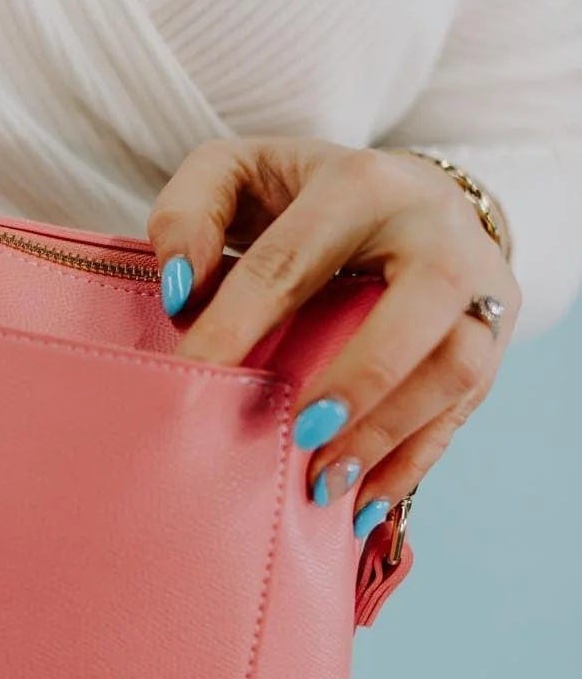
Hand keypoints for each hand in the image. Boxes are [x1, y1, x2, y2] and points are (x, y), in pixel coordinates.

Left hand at [147, 137, 518, 525]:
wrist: (407, 193)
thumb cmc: (299, 194)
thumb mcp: (233, 174)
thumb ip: (187, 215)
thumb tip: (179, 293)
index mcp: (361, 183)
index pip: (290, 262)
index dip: (238, 325)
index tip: (191, 385)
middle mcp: (437, 228)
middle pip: (417, 303)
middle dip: (360, 376)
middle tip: (300, 433)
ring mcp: (481, 284)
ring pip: (458, 365)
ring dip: (390, 432)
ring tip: (324, 485)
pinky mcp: (498, 333)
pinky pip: (467, 407)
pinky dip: (413, 461)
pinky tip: (360, 505)